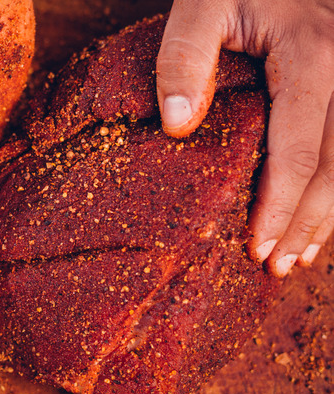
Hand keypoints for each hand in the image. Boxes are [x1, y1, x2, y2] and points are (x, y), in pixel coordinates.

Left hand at [156, 0, 333, 276]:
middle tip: (277, 266)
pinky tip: (320, 214)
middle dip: (307, 222)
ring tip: (300, 257)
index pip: (298, 149)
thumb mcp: (202, 6)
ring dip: (329, 214)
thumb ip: (186, 57)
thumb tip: (176, 126)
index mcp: (312, 54)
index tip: (256, 247)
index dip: (279, 206)